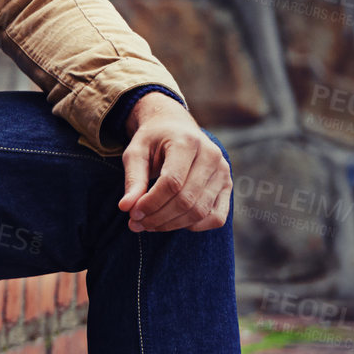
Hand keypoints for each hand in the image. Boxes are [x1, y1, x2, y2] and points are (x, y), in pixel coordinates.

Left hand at [119, 93, 230, 231]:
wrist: (175, 127)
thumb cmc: (153, 140)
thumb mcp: (136, 153)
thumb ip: (133, 179)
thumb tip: (126, 207)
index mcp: (187, 142)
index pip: (172, 182)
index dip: (151, 203)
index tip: (132, 213)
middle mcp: (211, 155)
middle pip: (186, 200)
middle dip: (158, 217)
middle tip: (137, 223)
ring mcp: (223, 171)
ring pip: (200, 211)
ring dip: (172, 224)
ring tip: (149, 224)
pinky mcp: (227, 185)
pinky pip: (216, 217)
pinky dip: (194, 226)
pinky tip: (173, 221)